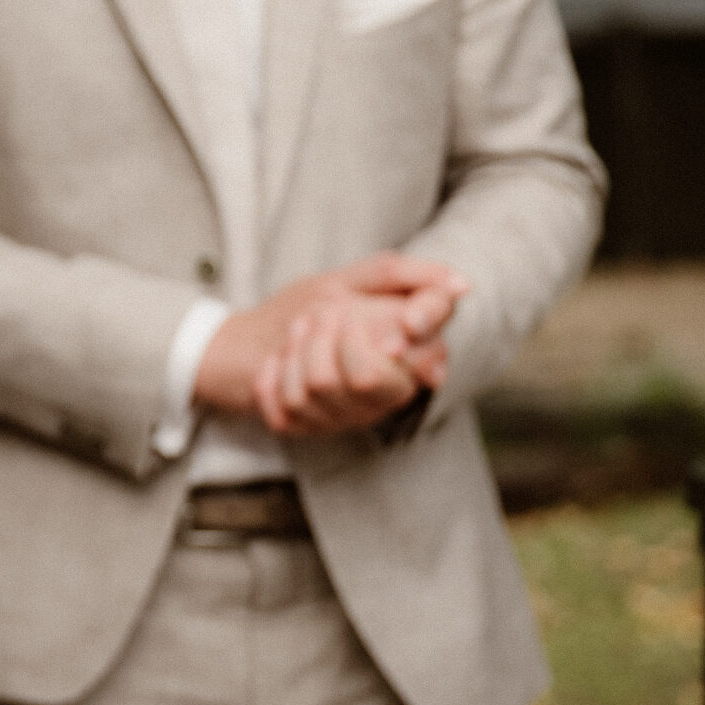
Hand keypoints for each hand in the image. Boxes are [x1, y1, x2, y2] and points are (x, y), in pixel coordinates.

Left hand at [193, 252, 466, 437]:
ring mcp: (348, 415)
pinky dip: (270, 378)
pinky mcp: (308, 429)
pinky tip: (274, 366)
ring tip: (295, 335)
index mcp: (409, 357)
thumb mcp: (352, 279)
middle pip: (368, 377)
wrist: (244, 341)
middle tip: (320, 315)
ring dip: (296, 349)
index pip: (431, 355)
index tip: (405, 324)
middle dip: (332, 334)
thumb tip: (460, 286)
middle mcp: (385, 393)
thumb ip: (400, 275)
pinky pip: (285, 410)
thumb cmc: (311, 306)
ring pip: (321, 388)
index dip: (414, 338)